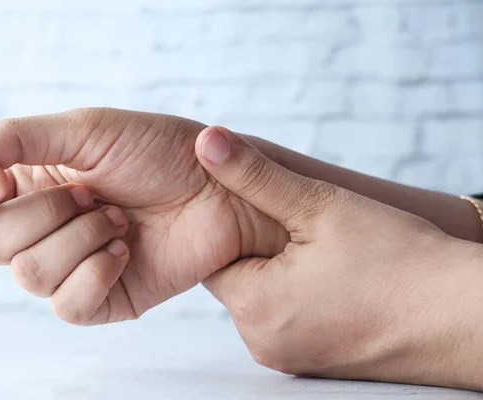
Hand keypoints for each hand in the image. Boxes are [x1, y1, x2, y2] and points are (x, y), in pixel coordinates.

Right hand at [0, 108, 287, 324]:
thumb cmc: (159, 151)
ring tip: (121, 217)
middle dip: (43, 213)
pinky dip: (95, 272)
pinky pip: (68, 306)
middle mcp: (42, 229)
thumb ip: (15, 139)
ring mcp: (72, 266)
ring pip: (28, 275)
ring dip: (79, 237)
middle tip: (93, 192)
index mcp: (29, 186)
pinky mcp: (103, 298)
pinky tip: (127, 249)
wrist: (220, 186)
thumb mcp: (86, 130)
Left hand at [196, 126, 482, 389]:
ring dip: (282, 271)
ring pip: (264, 298)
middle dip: (262, 248)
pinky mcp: (313, 363)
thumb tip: (206, 140)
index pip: (215, 255)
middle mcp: (262, 342)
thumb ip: (254, 173)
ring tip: (324, 251)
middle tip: (303, 227)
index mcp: (254, 306)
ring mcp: (288, 357)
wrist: (466, 319)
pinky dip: (301, 296)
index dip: (237, 226)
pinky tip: (335, 277)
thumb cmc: (399, 261)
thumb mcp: (319, 204)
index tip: (268, 209)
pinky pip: (288, 318)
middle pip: (239, 278)